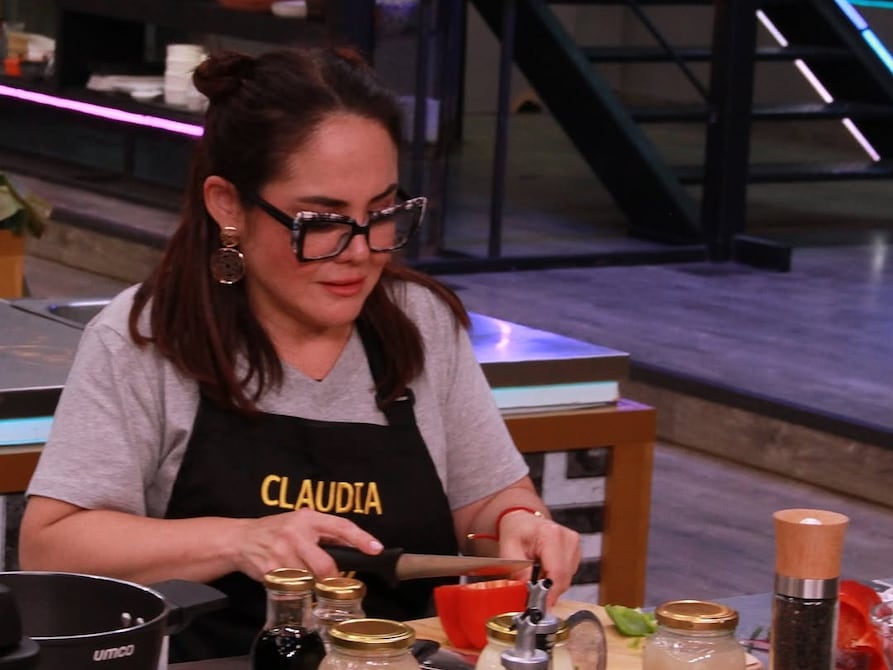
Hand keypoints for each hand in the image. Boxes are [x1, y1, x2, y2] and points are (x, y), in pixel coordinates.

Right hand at [229, 508, 382, 581]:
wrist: (241, 539)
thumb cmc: (277, 530)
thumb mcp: (302, 522)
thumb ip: (326, 532)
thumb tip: (355, 546)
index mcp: (308, 518)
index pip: (340, 526)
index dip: (360, 538)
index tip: (376, 549)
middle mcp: (296, 533)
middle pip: (325, 565)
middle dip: (332, 578)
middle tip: (334, 582)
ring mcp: (282, 553)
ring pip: (309, 579)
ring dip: (312, 584)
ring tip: (305, 578)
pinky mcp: (270, 570)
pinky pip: (293, 586)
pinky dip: (297, 588)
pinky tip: (291, 581)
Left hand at [497, 511, 580, 605]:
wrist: (522, 521)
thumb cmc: (515, 532)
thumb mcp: (508, 552)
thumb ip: (518, 573)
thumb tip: (528, 593)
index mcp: (551, 534)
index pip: (557, 572)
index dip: (549, 594)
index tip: (539, 608)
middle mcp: (568, 538)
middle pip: (564, 579)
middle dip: (547, 591)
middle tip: (531, 594)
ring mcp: (574, 545)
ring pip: (567, 580)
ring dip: (551, 584)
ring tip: (535, 575)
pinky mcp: (576, 552)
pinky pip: (568, 576)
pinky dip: (555, 579)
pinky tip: (543, 570)